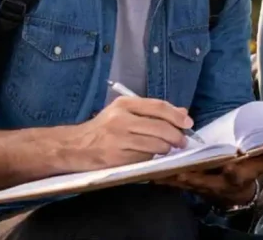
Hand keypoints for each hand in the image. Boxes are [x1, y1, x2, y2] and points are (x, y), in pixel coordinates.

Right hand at [61, 96, 191, 170]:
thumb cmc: (103, 128)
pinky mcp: (116, 158)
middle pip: (160, 128)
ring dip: (165, 149)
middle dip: (176, 136)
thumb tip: (182, 112)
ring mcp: (118, 139)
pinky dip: (150, 158)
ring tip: (165, 149)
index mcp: (125, 104)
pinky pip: (143, 158)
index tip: (188, 123)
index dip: (177, 116)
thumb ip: (152, 111)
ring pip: (155, 145)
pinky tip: (147, 155)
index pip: (158, 107)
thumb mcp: (124, 112)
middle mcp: (121, 120)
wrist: (73, 146)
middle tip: (182, 141)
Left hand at [159, 145, 262, 207]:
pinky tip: (152, 173)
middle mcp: (216, 184)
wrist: (237, 193)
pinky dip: (165, 179)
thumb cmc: (250, 173)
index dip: (224, 172)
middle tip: (175, 168)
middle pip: (200, 180)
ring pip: (185, 183)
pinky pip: (176, 183)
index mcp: (234, 177)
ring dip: (172, 177)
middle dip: (188, 175)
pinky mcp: (190, 185)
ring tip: (158, 170)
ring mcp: (201, 186)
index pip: (231, 175)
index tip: (220, 166)